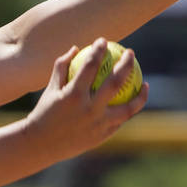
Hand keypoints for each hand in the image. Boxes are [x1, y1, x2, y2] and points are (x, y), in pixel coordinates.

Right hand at [25, 37, 148, 160]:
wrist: (41, 145)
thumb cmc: (45, 112)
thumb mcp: (50, 88)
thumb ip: (62, 66)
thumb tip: (76, 48)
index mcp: (73, 95)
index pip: (90, 66)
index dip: (98, 50)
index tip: (104, 41)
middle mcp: (89, 109)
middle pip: (116, 82)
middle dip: (126, 64)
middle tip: (131, 53)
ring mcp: (98, 125)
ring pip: (128, 108)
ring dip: (140, 95)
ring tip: (145, 84)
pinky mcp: (102, 136)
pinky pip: (120, 121)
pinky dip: (127, 111)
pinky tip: (132, 103)